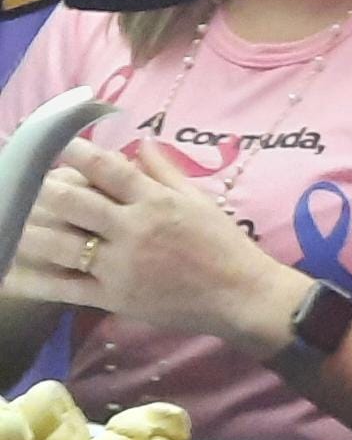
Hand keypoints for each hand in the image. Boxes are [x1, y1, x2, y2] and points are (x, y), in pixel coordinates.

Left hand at [3, 136, 288, 351]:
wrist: (241, 295)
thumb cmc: (224, 244)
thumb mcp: (200, 200)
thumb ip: (166, 171)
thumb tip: (140, 141)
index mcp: (156, 201)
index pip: (107, 169)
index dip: (76, 152)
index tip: (53, 142)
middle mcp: (134, 229)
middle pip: (73, 203)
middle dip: (43, 190)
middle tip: (23, 182)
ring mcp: (121, 266)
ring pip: (61, 245)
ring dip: (30, 230)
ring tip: (11, 219)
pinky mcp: (115, 298)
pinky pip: (65, 288)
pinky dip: (35, 279)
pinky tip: (12, 270)